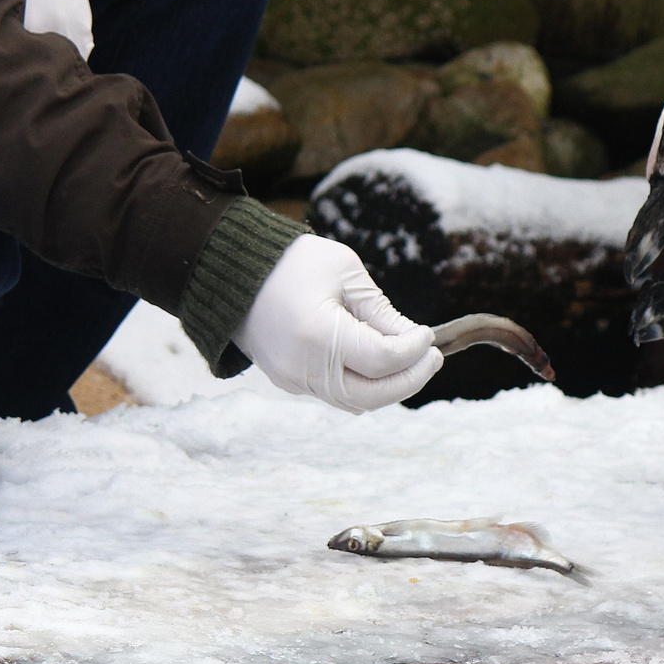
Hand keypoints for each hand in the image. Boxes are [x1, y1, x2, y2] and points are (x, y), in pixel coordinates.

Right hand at [233, 235, 443, 412]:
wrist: (230, 270)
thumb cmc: (292, 261)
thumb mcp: (345, 272)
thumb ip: (382, 312)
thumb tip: (416, 341)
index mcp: (318, 335)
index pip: (383, 360)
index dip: (414, 351)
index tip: (428, 335)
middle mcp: (303, 367)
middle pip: (372, 395)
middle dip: (410, 379)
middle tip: (433, 358)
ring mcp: (293, 379)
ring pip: (356, 402)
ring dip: (390, 387)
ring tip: (414, 362)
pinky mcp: (288, 381)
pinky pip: (337, 395)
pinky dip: (365, 385)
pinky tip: (383, 365)